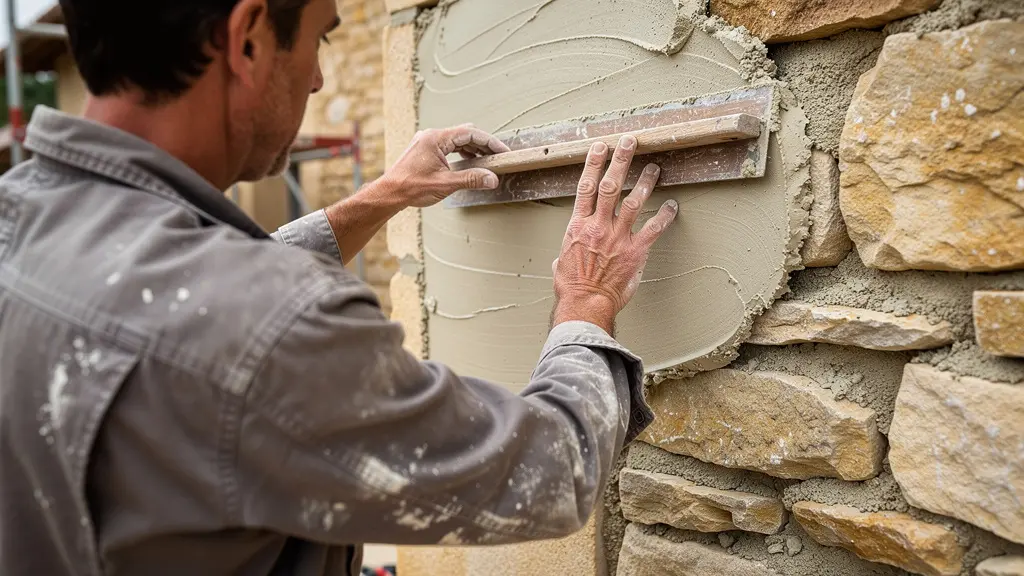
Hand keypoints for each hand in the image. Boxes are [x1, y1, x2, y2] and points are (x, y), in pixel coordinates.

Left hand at [381, 123, 510, 207]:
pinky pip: (449, 146)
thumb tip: (492, 179)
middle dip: (484, 145)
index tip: (503, 151)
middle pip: (465, 134)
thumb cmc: (411, 187)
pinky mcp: (425, 150)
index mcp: (436, 138)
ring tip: (488, 161)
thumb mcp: (445, 184)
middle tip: (499, 157)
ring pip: (457, 140)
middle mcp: (431, 135)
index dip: (490, 142)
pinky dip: (462, 153)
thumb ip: (471, 179)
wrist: (389, 193)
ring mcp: (427, 142)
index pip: (470, 133)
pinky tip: (470, 163)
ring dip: (473, 150)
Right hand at [551, 136, 678, 334]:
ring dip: (645, 182)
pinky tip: (673, 205)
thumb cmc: (571, 288)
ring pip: (633, 202)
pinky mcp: (635, 252)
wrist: (584, 305)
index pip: (586, 187)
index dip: (594, 164)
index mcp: (578, 226)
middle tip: (629, 142)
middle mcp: (598, 227)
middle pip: (610, 186)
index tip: (600, 147)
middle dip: (620, 161)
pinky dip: (665, 216)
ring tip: (654, 167)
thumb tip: (561, 260)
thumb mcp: (561, 265)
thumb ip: (565, 254)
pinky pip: (654, 229)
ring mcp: (618, 238)